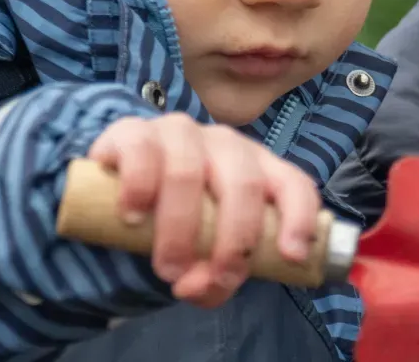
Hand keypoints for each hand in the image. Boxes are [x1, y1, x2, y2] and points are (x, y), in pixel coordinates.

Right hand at [88, 113, 319, 307]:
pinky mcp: (134, 130)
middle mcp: (226, 145)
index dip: (299, 218)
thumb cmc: (178, 224)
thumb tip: (194, 288)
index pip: (294, 184)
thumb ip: (210, 278)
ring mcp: (181, 133)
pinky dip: (138, 187)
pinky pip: (142, 151)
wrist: (120, 194)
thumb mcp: (206, 255)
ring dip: (178, 228)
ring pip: (188, 172)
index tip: (291, 256)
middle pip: (244, 185)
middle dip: (230, 242)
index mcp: (258, 170)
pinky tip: (131, 216)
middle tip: (204, 280)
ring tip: (166, 266)